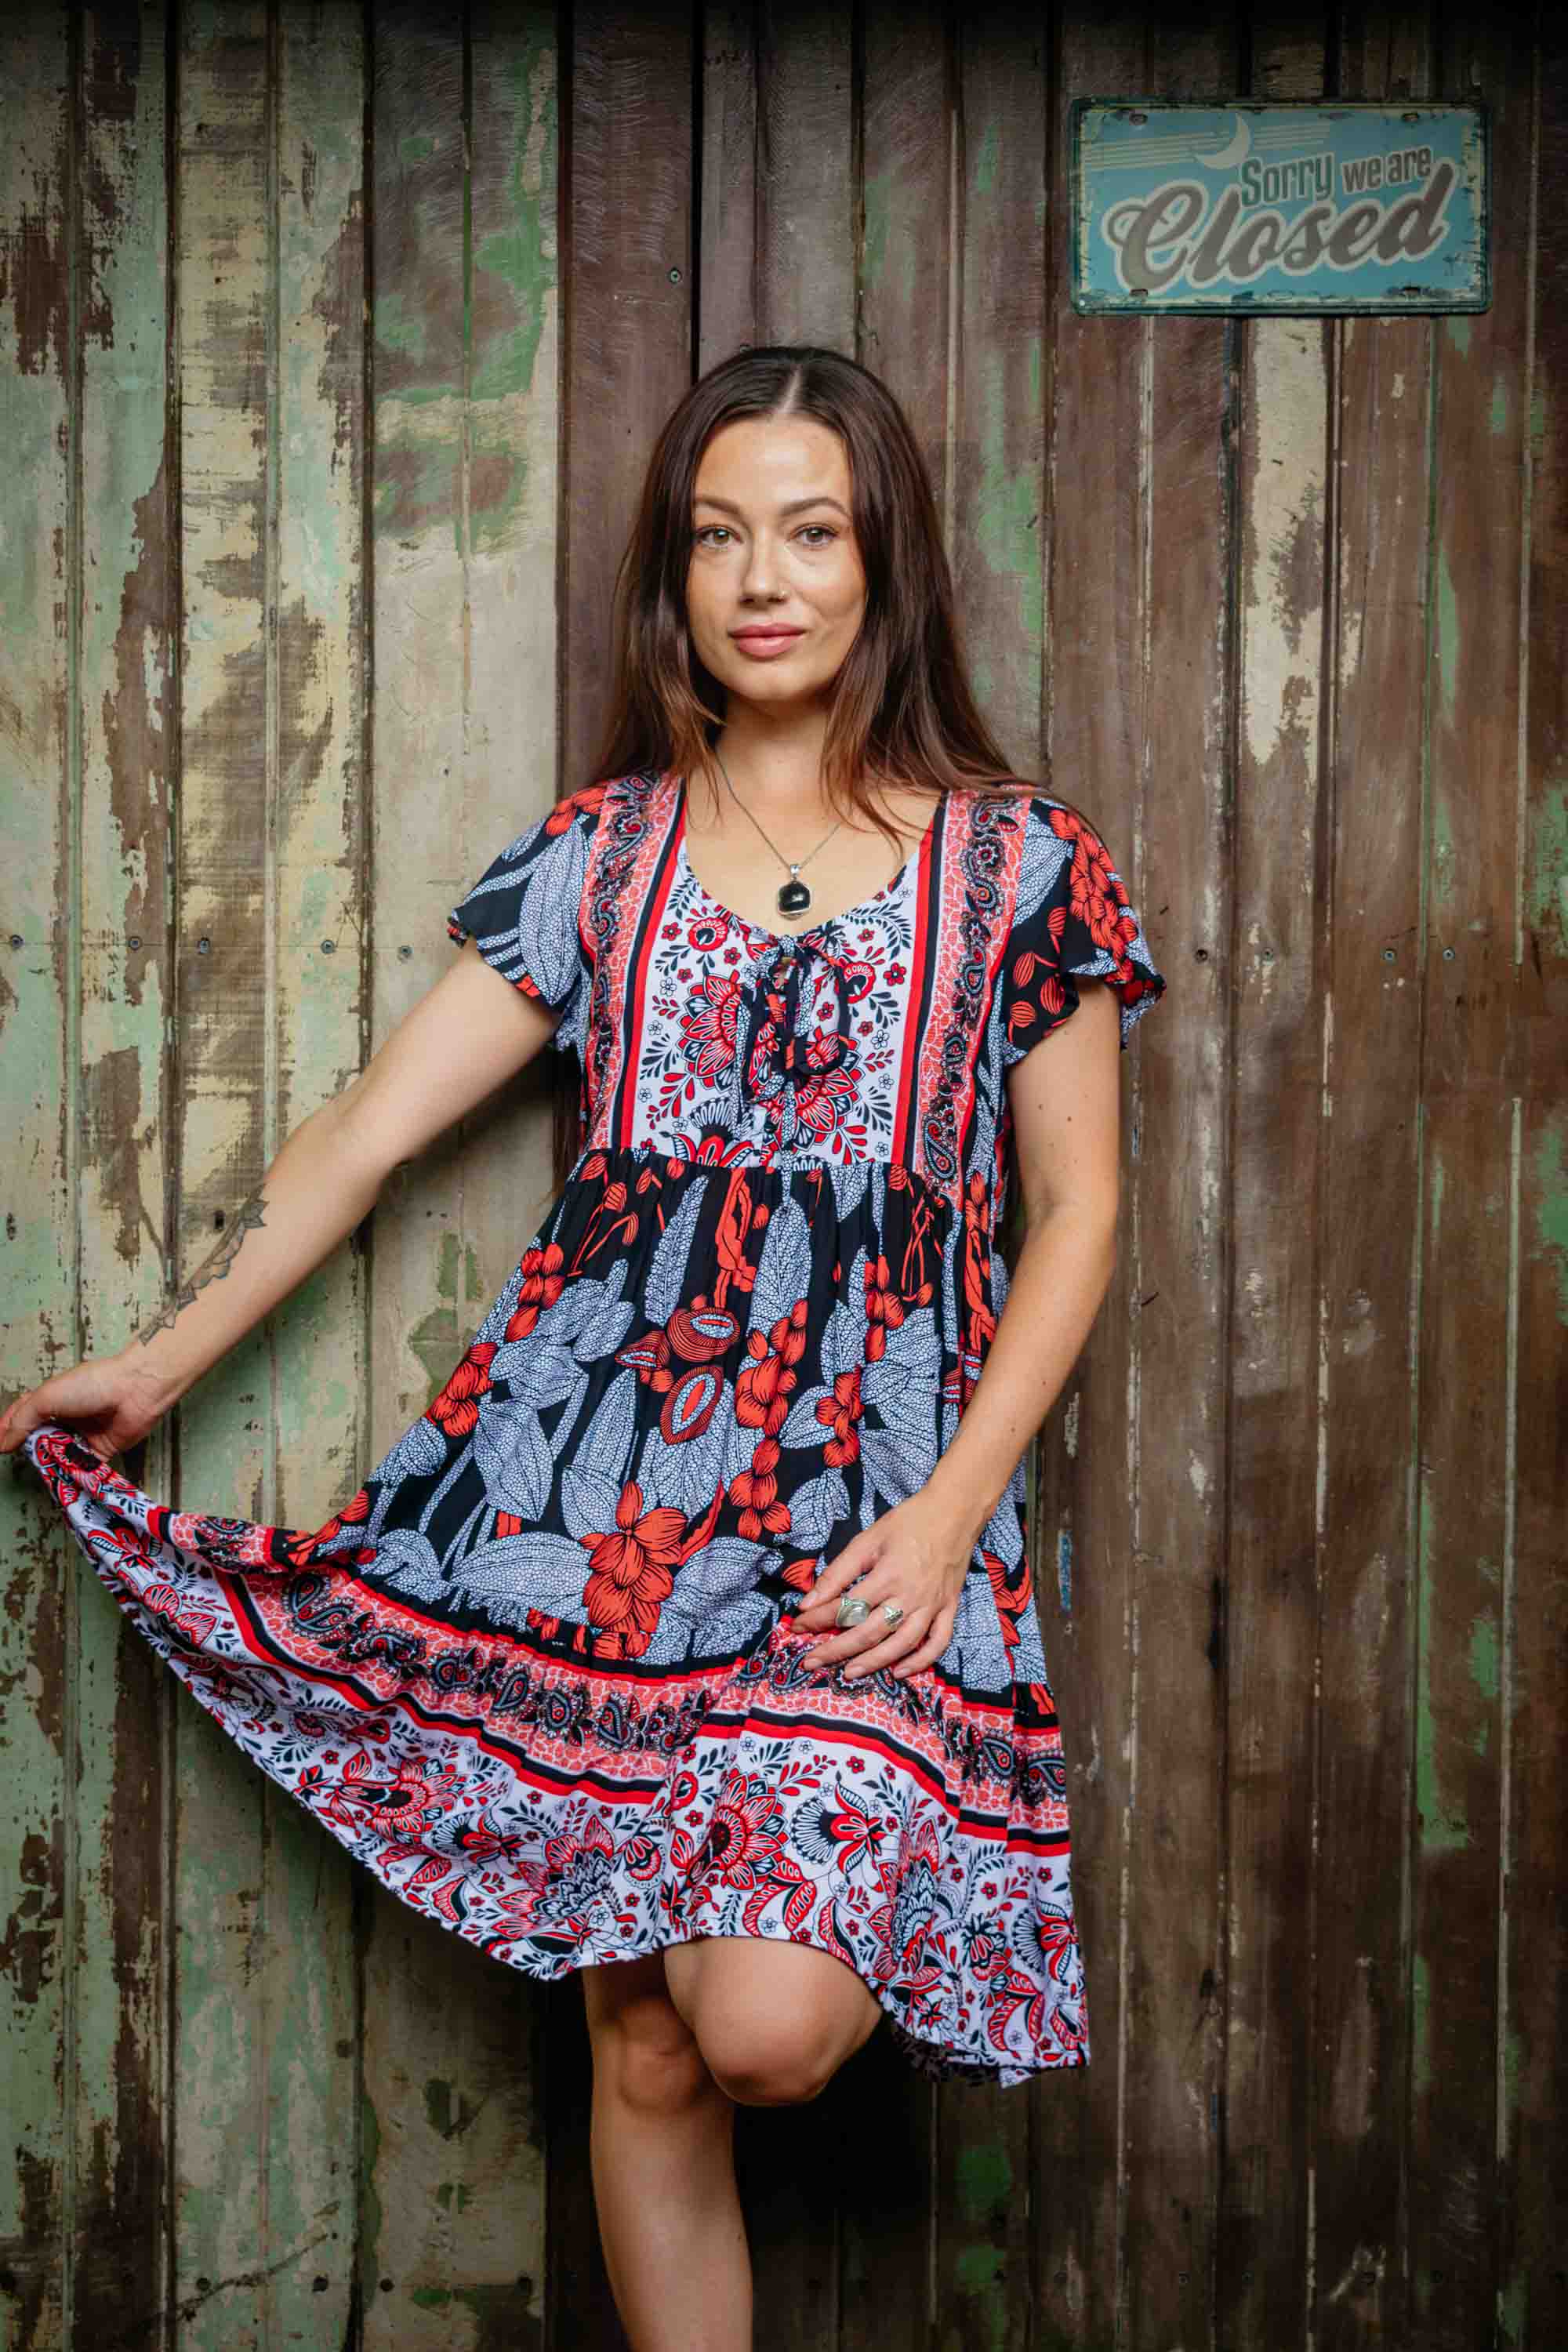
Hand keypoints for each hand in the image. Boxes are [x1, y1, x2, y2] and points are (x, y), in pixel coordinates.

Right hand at [0, 1352, 176, 1462]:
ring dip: (50, 1464)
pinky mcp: (101, 1452)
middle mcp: (67, 1418)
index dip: (9, 1430)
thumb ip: (23, 1420)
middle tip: (18, 1459)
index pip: (23, 1416)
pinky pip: (82, 1468)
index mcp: (52, 1399)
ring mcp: (83, 1435)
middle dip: (29, 1450)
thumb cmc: (92, 1385)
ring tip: (39, 1469)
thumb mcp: (47, 1397)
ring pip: (59, 1456)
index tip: (0, 1445)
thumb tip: (3, 1442)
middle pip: (40, 1440)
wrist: (135, 1391)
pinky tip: (61, 1480)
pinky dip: (73, 1474)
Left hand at [792, 1491, 976, 1681]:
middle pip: (868, 1633)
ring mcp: (932, 1606)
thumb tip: (809, 1602)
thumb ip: (838, 1573)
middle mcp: (910, 1597)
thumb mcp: (867, 1540)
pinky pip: (937, 1643)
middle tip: (811, 1662)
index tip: (797, 1626)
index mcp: (887, 1577)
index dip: (817, 1620)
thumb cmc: (909, 1521)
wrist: (955, 1512)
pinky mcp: (949, 1609)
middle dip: (835, 1650)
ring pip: (900, 1645)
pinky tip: (899, 1671)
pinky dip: (919, 1661)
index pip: (846, 1608)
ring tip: (848, 1673)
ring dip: (873, 1663)